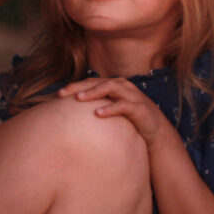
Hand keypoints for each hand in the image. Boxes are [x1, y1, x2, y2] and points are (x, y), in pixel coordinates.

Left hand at [59, 76, 173, 148]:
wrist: (156, 132)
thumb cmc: (130, 120)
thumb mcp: (112, 110)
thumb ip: (97, 106)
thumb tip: (72, 112)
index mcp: (114, 85)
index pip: (90, 82)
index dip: (74, 85)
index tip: (58, 94)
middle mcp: (122, 86)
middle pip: (97, 81)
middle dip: (79, 86)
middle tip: (63, 93)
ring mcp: (131, 95)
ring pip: (110, 88)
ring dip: (93, 92)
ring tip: (79, 99)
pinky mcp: (139, 107)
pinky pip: (123, 105)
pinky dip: (110, 108)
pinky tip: (98, 114)